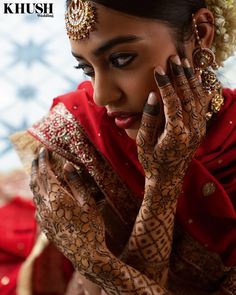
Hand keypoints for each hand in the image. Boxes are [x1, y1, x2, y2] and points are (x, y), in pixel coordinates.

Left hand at [30, 148, 109, 277]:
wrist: (85, 253)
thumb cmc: (91, 226)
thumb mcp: (88, 202)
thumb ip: (76, 183)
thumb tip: (66, 166)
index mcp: (57, 197)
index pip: (46, 173)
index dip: (44, 160)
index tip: (43, 149)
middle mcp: (46, 205)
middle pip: (36, 180)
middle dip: (36, 166)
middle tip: (37, 155)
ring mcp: (43, 216)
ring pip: (34, 192)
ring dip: (35, 178)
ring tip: (37, 169)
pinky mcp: (44, 224)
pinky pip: (37, 204)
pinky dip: (37, 192)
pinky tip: (42, 192)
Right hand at [137, 56, 206, 183]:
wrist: (168, 177)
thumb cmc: (152, 161)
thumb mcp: (144, 143)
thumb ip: (149, 119)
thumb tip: (153, 96)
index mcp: (176, 135)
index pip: (173, 104)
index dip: (166, 85)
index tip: (159, 70)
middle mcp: (192, 131)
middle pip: (189, 97)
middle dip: (181, 76)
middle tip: (174, 58)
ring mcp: (199, 129)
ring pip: (198, 99)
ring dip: (191, 79)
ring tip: (185, 62)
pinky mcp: (200, 129)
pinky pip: (202, 105)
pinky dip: (199, 89)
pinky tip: (196, 77)